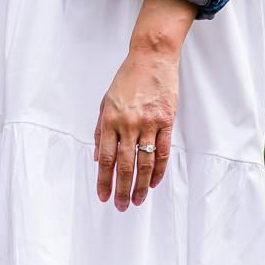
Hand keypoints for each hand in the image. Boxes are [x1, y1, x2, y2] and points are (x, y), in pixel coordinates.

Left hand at [94, 49, 177, 209]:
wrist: (151, 58)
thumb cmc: (127, 79)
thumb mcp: (105, 103)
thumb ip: (100, 131)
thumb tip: (98, 157)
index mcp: (110, 121)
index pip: (106, 158)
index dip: (104, 180)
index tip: (103, 196)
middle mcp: (128, 124)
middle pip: (124, 165)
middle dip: (121, 189)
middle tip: (121, 206)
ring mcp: (149, 123)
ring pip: (144, 162)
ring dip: (140, 185)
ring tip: (137, 200)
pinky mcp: (166, 120)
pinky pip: (162, 151)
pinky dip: (158, 170)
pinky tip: (153, 182)